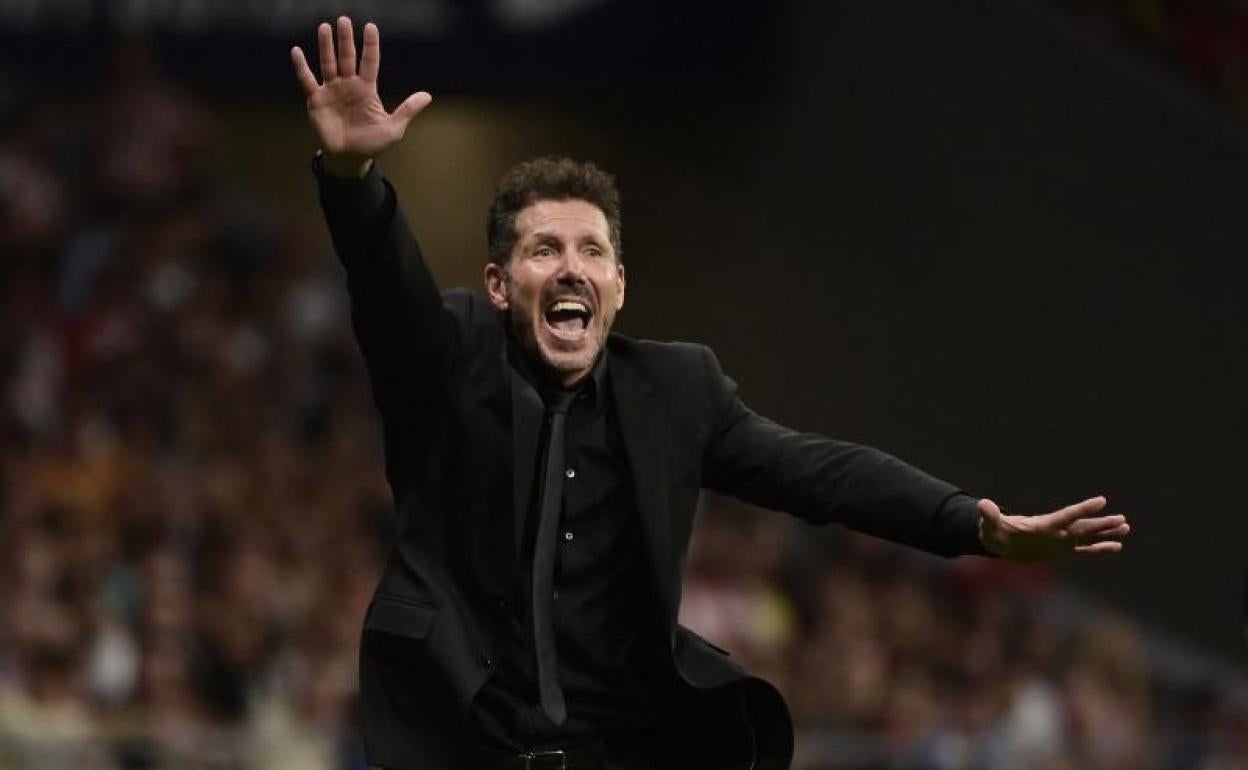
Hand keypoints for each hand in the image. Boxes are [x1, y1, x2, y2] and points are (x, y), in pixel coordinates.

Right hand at [291, 16, 431, 176]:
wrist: (349, 159)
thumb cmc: (371, 144)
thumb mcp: (393, 128)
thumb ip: (407, 110)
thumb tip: (427, 95)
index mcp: (367, 89)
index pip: (370, 62)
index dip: (370, 45)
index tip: (371, 27)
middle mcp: (348, 85)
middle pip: (347, 57)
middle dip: (345, 40)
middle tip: (344, 21)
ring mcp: (331, 91)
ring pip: (328, 63)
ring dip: (326, 46)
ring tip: (325, 27)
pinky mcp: (316, 100)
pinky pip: (307, 80)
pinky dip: (301, 67)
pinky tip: (297, 51)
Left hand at [977, 496, 1128, 560]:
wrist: (1002, 543)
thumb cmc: (996, 532)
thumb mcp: (990, 525)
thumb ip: (990, 516)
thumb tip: (982, 504)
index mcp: (1043, 525)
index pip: (1066, 515)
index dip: (1083, 509)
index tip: (1101, 500)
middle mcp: (1057, 532)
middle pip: (1083, 526)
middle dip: (1101, 523)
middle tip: (1122, 518)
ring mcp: (1062, 541)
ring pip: (1088, 536)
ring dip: (1105, 532)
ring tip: (1126, 527)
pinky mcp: (1063, 552)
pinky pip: (1085, 551)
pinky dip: (1100, 549)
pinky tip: (1116, 546)